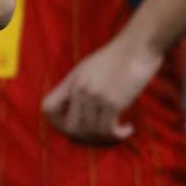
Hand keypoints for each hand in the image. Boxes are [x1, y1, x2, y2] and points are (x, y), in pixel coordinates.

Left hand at [41, 35, 161, 144]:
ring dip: (105, 138)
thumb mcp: (88, 68)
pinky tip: (127, 129)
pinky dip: (118, 135)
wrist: (137, 46)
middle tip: (100, 134)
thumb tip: (74, 107)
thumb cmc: (117, 57)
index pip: (47, 107)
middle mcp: (79, 90)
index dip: (57, 121)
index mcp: (71, 81)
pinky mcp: (113, 102)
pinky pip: (108, 130)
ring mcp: (94, 97)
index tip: (76, 124)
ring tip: (116, 132)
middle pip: (70, 127)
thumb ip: (78, 87)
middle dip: (85, 136)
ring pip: (90, 132)